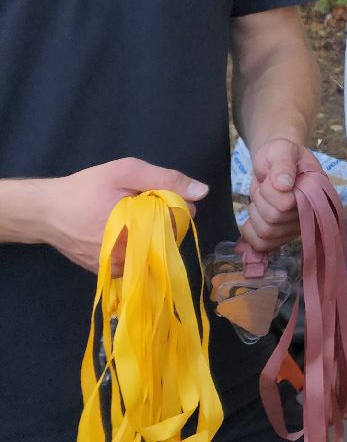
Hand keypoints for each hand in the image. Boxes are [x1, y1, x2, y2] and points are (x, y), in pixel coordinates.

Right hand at [31, 158, 208, 273]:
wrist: (45, 212)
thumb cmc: (86, 188)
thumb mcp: (126, 172)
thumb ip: (166, 180)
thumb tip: (202, 191)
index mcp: (138, 230)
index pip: (181, 222)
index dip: (175, 205)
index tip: (156, 196)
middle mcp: (130, 256)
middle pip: (170, 238)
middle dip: (163, 219)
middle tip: (139, 205)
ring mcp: (118, 268)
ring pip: (155, 250)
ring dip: (150, 233)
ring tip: (129, 218)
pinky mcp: (108, 273)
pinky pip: (137, 260)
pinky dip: (137, 245)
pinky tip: (122, 231)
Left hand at [241, 137, 307, 254]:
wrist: (276, 161)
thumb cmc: (280, 154)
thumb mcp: (281, 150)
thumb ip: (283, 164)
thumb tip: (284, 184)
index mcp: (315, 190)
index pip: (286, 204)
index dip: (270, 192)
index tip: (270, 177)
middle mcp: (311, 212)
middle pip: (274, 219)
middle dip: (260, 200)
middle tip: (263, 186)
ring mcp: (297, 226)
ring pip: (267, 233)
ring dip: (255, 214)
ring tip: (261, 199)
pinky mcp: (283, 235)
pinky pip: (264, 245)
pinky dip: (251, 235)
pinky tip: (250, 221)